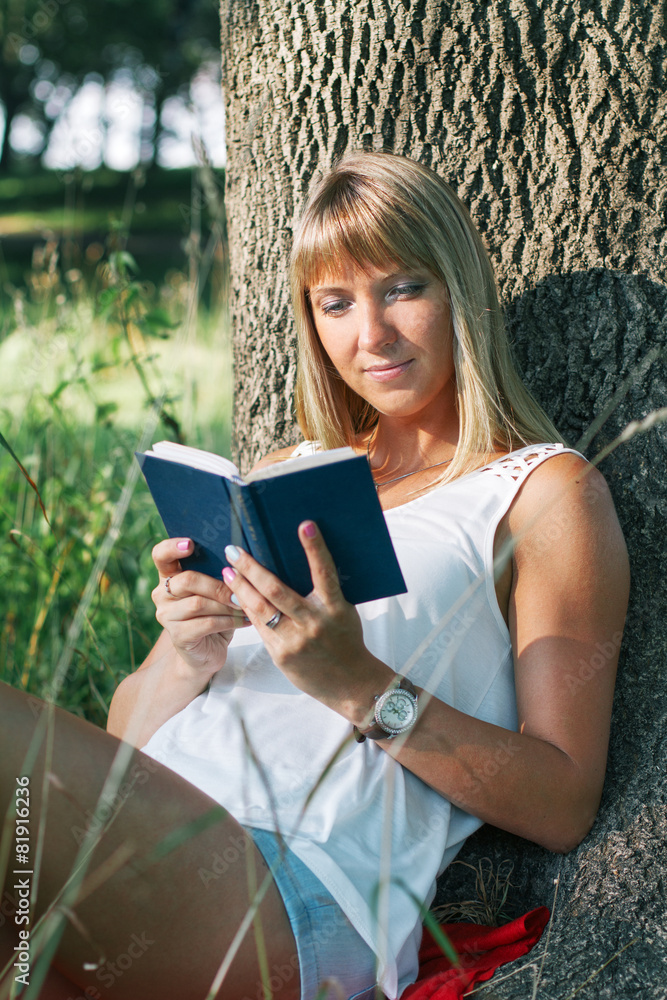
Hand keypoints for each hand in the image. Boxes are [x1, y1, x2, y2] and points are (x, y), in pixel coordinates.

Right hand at [151, 538, 250, 678]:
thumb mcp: (215, 590)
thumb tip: (241, 557)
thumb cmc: (215, 613)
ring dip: (227, 605)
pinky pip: (207, 623)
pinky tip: (245, 620)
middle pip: (187, 580)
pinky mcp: (178, 636)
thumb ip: (219, 573)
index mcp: (169, 576)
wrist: (206, 652)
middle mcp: (162, 594)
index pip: (161, 555)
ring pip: (199, 603)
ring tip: (247, 606)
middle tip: (241, 589)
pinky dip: (230, 620)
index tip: (191, 544)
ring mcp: (166, 616)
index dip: (172, 547)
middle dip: (218, 584)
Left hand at [220, 521, 392, 721]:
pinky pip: (259, 627)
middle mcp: (314, 623)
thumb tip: (299, 563)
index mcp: (335, 608)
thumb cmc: (347, 640)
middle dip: (252, 568)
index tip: (305, 525)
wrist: (351, 683)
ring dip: (241, 587)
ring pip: (261, 609)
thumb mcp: (343, 612)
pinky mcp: (281, 654)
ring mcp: (295, 640)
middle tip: (235, 550)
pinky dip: (247, 609)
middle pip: (277, 590)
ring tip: (228, 571)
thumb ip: (324, 592)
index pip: (325, 573)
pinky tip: (236, 596)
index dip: (315, 549)